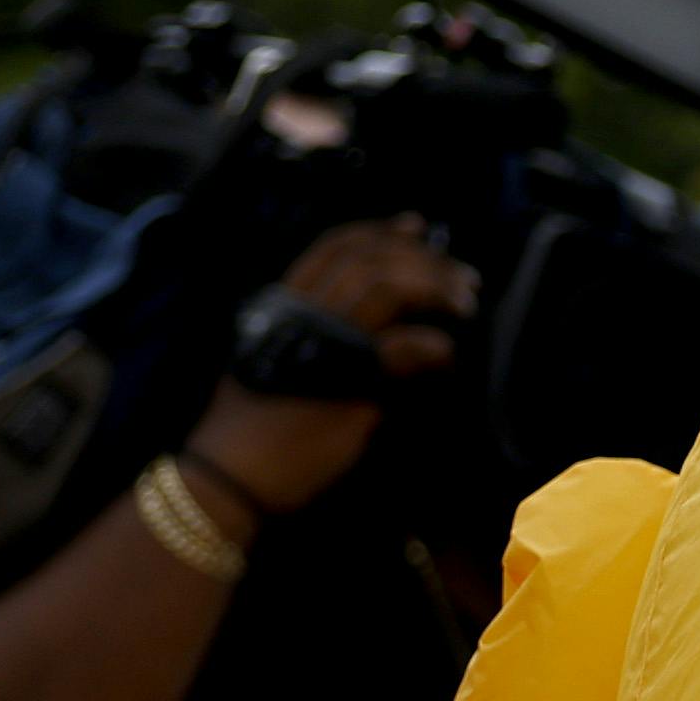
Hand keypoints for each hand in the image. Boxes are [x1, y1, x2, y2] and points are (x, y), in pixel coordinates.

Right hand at [183, 214, 474, 519]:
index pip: (332, 246)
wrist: (235, 473)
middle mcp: (300, 313)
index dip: (379, 230)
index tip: (416, 226)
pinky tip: (447, 355)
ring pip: (386, 286)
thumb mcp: (281, 361)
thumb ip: (320, 335)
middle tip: (463, 276)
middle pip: (368, 259)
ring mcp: (322, 342)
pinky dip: (435, 346)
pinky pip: (403, 348)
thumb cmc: (259, 426)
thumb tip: (375, 325)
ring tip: (464, 305)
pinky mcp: (346, 381)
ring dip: (436, 288)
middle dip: (424, 258)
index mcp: (283, 304)